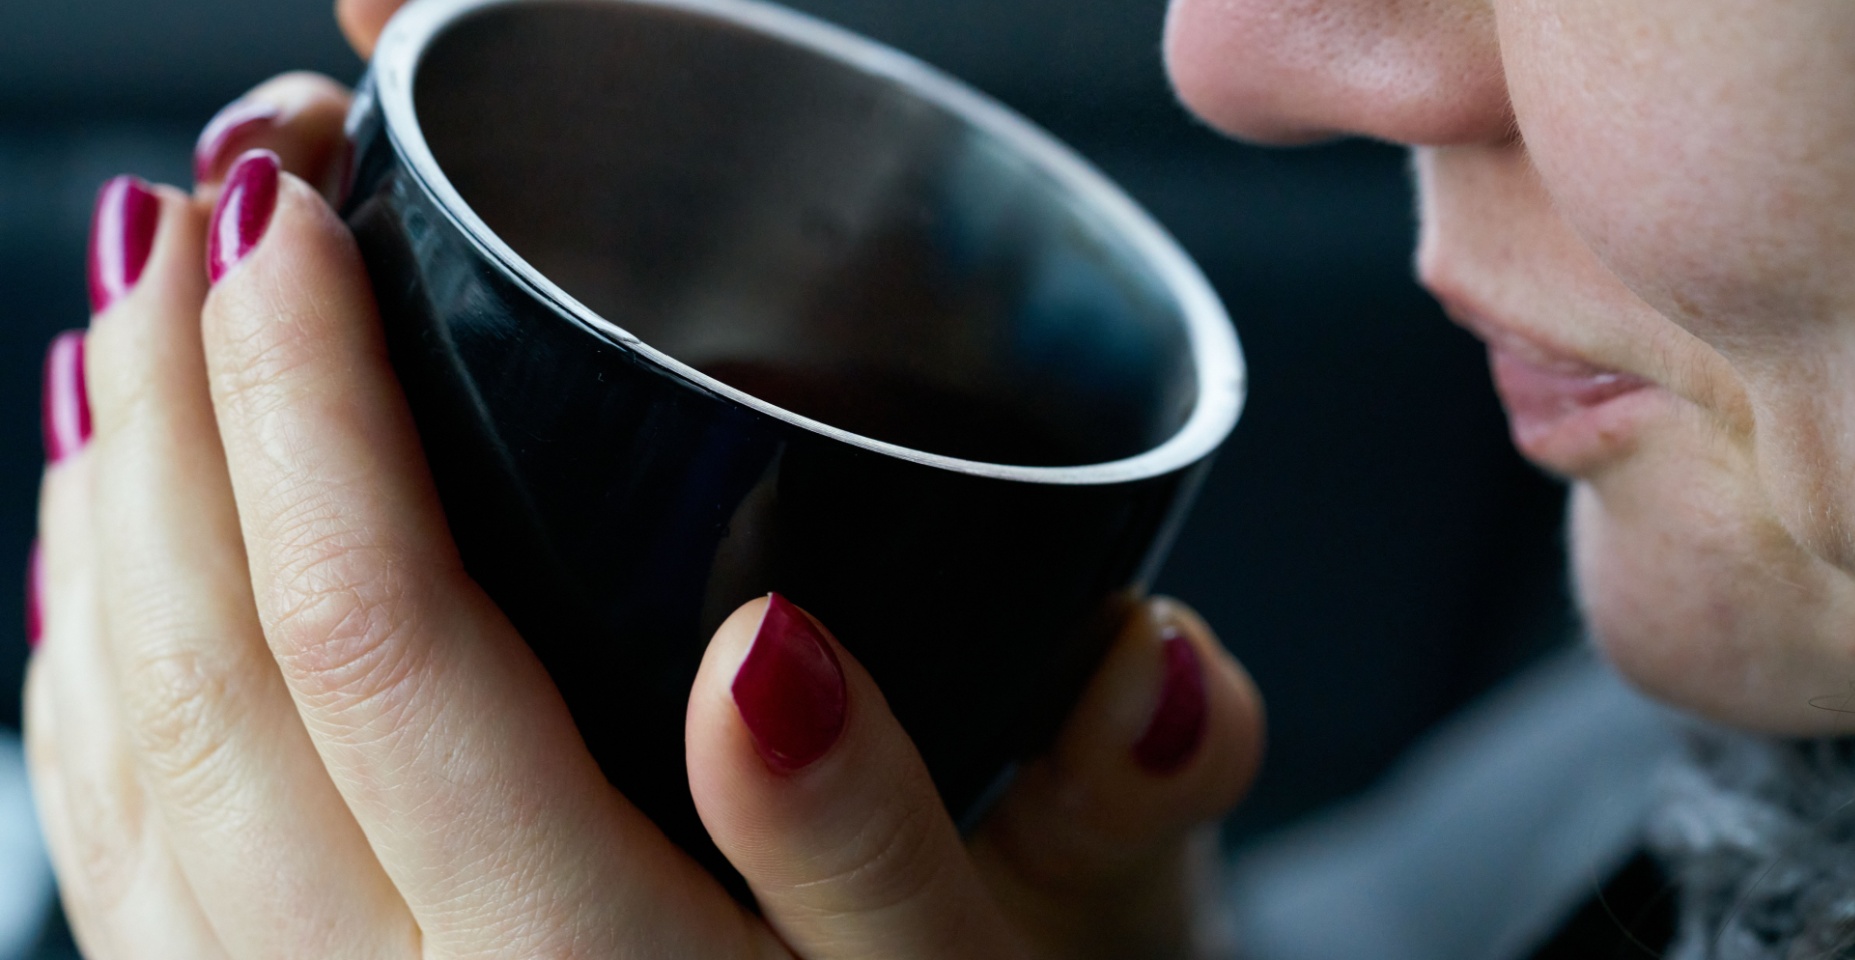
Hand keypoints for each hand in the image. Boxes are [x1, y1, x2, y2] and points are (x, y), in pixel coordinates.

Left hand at [24, 17, 1264, 959]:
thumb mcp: (1064, 944)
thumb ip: (1061, 810)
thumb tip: (911, 661)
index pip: (384, 645)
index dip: (307, 404)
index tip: (296, 217)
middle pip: (208, 689)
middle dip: (170, 414)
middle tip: (189, 215)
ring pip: (126, 780)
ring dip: (102, 528)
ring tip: (128, 341)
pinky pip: (127, 870)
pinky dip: (90, 689)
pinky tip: (108, 576)